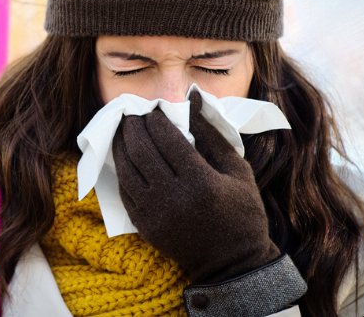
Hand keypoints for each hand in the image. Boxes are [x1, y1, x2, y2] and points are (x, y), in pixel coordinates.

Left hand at [111, 91, 279, 283]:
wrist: (232, 263)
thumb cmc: (242, 212)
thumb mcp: (238, 170)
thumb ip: (212, 134)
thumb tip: (192, 100)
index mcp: (201, 182)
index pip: (167, 139)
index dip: (156, 120)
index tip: (153, 109)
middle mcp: (174, 197)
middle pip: (141, 151)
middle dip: (133, 127)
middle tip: (132, 113)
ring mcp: (155, 214)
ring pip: (126, 170)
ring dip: (121, 145)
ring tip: (123, 129)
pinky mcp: (145, 226)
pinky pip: (124, 191)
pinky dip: (121, 170)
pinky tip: (124, 156)